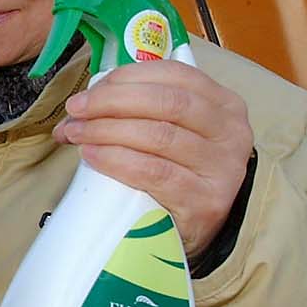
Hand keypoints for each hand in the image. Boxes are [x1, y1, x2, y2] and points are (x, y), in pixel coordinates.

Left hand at [51, 60, 253, 257]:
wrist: (199, 232)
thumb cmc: (179, 175)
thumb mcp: (173, 133)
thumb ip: (140, 110)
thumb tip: (82, 106)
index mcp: (223, 104)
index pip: (173, 75)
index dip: (126, 78)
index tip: (89, 91)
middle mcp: (230, 132)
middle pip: (165, 102)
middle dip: (111, 102)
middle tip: (76, 111)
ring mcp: (222, 168)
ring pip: (158, 136)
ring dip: (107, 130)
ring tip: (76, 135)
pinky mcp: (205, 201)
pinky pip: (155, 172)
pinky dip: (118, 161)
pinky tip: (93, 156)